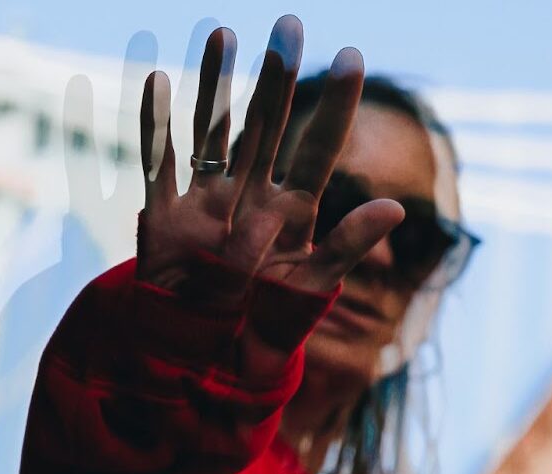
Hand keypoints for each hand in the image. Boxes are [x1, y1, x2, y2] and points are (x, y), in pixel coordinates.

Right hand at [137, 16, 404, 302]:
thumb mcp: (312, 290)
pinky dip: (155, 127)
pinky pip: (159, 165)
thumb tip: (396, 208)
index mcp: (293, 212)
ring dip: (216, 85)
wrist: (210, 362)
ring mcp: (208, 202)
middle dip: (276, 78)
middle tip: (288, 26)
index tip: (352, 59)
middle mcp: (251, 196)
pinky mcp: (167, 218)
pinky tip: (157, 82)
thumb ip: (346, 247)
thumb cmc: (267, 329)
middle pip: (266, 127)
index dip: (334, 108)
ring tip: (221, 34)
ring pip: (212, 132)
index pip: (319, 150)